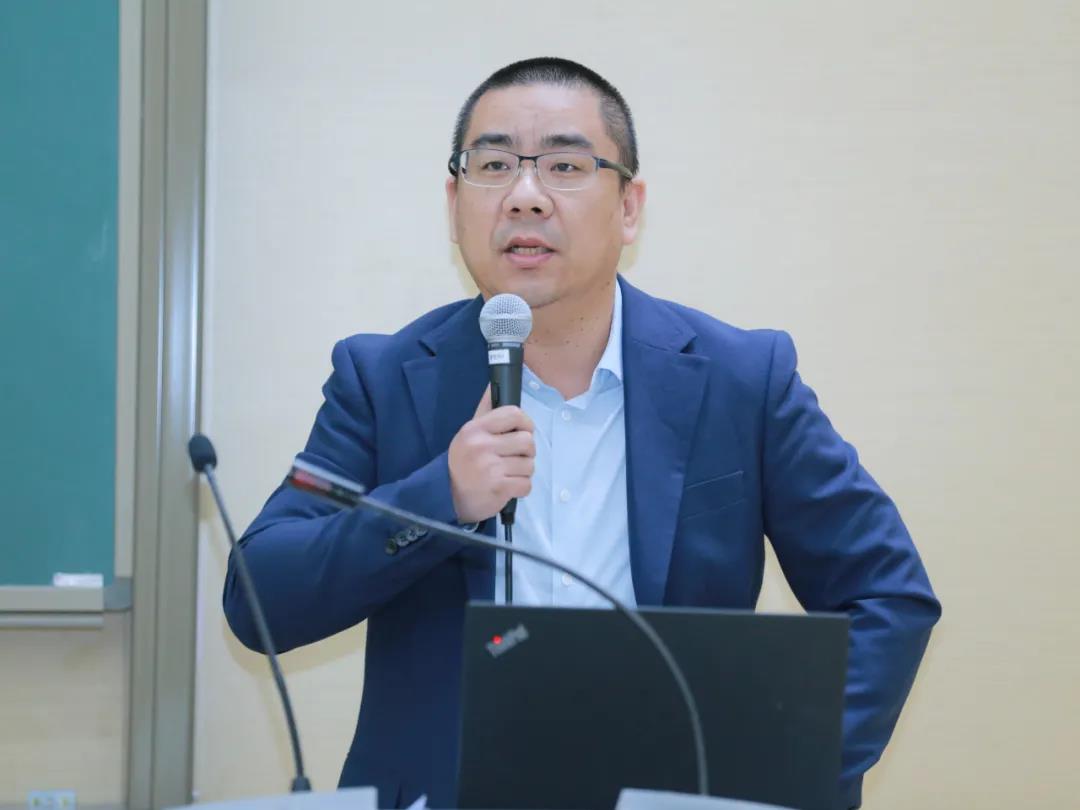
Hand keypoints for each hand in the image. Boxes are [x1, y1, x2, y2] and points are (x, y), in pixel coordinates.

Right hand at [448, 385, 534, 523]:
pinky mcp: (498, 487)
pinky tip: (508, 486)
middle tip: (514, 457)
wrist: (450, 496)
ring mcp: (490, 468)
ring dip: (523, 471)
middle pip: (527, 441)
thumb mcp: (470, 433)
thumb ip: (485, 410)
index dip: (525, 423)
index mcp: (476, 429)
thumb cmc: (465, 461)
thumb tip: (493, 383)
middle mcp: (482, 446)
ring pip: (529, 464)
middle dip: (526, 452)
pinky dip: (521, 487)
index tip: (522, 431)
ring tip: (508, 473)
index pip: (514, 414)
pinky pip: (526, 484)